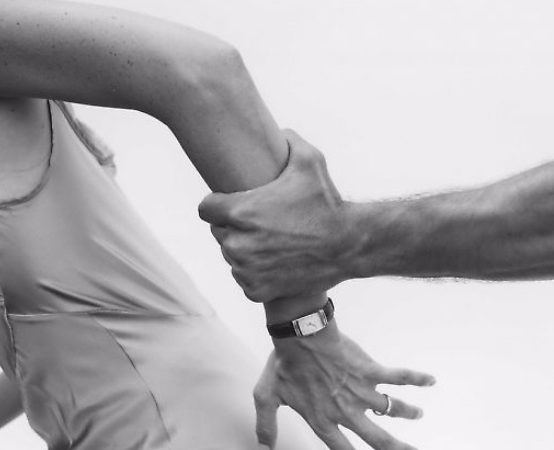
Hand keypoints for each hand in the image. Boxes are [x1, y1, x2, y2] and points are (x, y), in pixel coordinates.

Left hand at [199, 129, 355, 302]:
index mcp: (240, 212)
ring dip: (245, 251)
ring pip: (232, 257)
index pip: (205, 209)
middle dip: (235, 228)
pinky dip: (257, 274)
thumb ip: (288, 139)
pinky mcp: (256, 290)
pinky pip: (244, 279)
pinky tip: (277, 262)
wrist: (348, 245)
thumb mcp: (310, 161)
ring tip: (273, 242)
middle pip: (219, 233)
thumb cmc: (327, 203)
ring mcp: (245, 269)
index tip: (233, 205)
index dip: (218, 205)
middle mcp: (237, 243)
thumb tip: (279, 131)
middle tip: (262, 223)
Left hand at [254, 324, 434, 449]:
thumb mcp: (266, 397)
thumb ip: (266, 425)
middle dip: (397, 449)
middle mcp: (346, 411)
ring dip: (407, 413)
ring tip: (419, 415)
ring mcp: (360, 391)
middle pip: (377, 439)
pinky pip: (397, 377)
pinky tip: (431, 380)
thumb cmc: (283, 364)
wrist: (299, 335)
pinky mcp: (369, 371)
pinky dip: (416, 379)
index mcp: (323, 420)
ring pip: (392, 409)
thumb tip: (263, 447)